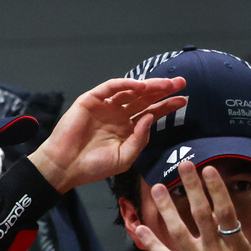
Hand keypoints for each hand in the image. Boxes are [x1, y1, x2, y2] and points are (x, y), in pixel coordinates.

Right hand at [27, 77, 186, 191]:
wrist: (66, 167)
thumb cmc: (94, 166)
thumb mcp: (125, 158)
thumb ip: (140, 140)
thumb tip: (152, 118)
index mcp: (128, 129)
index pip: (152, 113)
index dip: (168, 106)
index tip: (184, 100)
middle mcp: (119, 115)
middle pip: (145, 98)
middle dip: (163, 90)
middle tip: (181, 83)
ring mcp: (105, 106)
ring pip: (131, 91)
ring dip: (148, 86)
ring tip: (165, 84)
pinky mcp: (91, 100)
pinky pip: (110, 88)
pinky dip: (125, 84)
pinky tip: (139, 85)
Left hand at [133, 161, 250, 250]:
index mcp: (237, 246)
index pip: (225, 210)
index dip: (215, 188)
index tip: (208, 169)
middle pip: (200, 213)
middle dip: (190, 187)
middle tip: (182, 165)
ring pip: (178, 230)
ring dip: (166, 208)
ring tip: (156, 187)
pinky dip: (150, 243)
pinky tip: (139, 228)